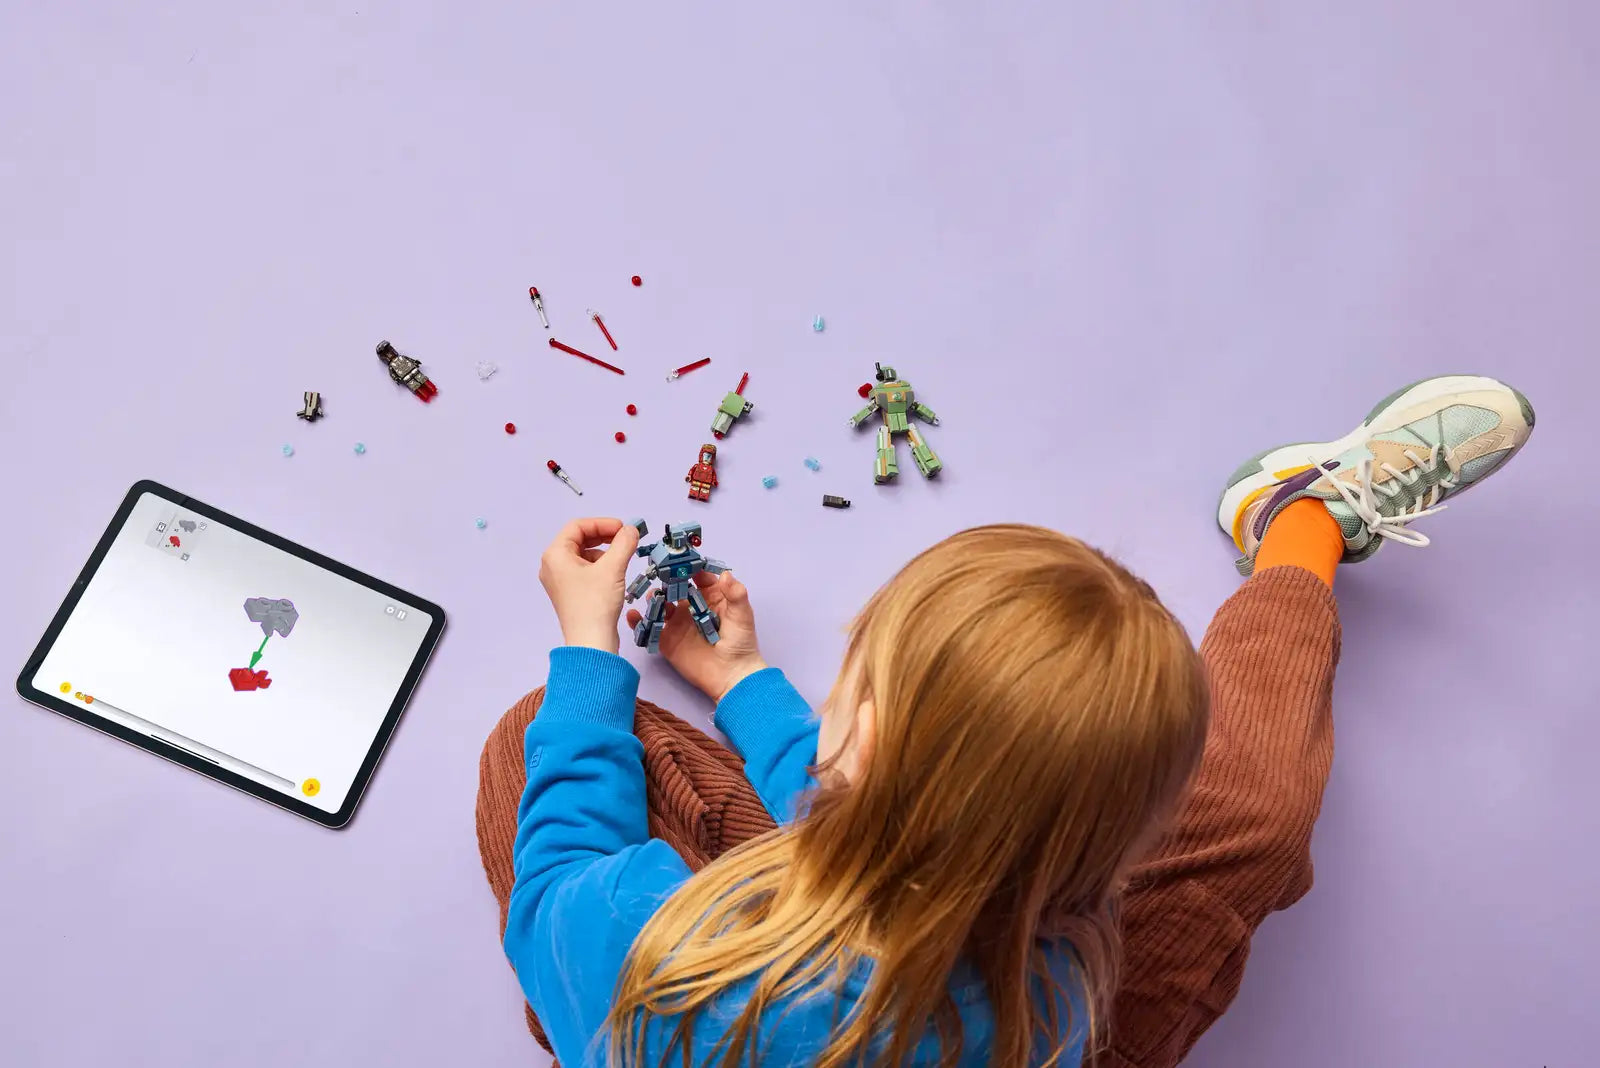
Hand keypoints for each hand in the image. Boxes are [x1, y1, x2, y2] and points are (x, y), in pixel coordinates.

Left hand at [538, 517, 640, 652]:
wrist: (591, 642)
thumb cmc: (596, 603)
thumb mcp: (613, 568)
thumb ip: (624, 543)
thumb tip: (631, 530)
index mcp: (555, 555)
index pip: (578, 526)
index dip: (602, 523)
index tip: (623, 528)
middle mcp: (552, 565)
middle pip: (579, 539)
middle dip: (604, 536)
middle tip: (625, 538)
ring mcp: (559, 580)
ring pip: (583, 555)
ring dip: (604, 551)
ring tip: (622, 557)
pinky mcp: (569, 593)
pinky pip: (584, 570)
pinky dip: (600, 566)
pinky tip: (615, 572)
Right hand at [627, 571, 767, 701]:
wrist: (732, 676)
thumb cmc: (741, 643)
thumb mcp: (742, 615)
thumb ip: (736, 594)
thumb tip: (726, 574)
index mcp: (710, 597)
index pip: (697, 576)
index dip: (688, 567)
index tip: (678, 558)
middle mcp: (691, 607)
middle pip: (674, 588)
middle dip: (665, 579)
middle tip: (657, 573)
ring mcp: (677, 623)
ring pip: (659, 605)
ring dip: (653, 598)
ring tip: (651, 597)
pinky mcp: (667, 641)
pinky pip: (650, 628)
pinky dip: (638, 621)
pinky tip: (632, 615)